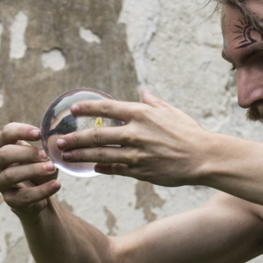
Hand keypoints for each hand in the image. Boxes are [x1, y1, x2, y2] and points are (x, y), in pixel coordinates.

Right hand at [0, 123, 60, 217]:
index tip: (39, 133)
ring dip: (33, 170)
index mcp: (3, 146)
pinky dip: (42, 190)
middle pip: (4, 154)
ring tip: (52, 168)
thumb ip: (46, 147)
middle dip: (26, 153)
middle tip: (46, 154)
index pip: (6, 133)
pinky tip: (56, 184)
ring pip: (10, 175)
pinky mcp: (9, 199)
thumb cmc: (38, 167)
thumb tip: (54, 140)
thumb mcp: (43, 154)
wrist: (40, 193)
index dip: (21, 131)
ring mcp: (0, 182)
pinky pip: (24, 196)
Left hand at [58, 88, 211, 186]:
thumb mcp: (171, 112)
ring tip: (66, 155)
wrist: (203, 158)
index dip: (87, 109)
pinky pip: (115, 169)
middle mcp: (135, 133)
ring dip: (81, 155)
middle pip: (97, 136)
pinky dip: (102, 168)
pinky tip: (92, 168)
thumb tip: (144, 91)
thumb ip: (153, 102)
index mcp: (141, 114)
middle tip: (59, 141)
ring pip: (101, 155)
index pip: (107, 109)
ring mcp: (136, 154)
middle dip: (75, 138)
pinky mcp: (140, 171)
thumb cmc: (188, 132)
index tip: (73, 109)